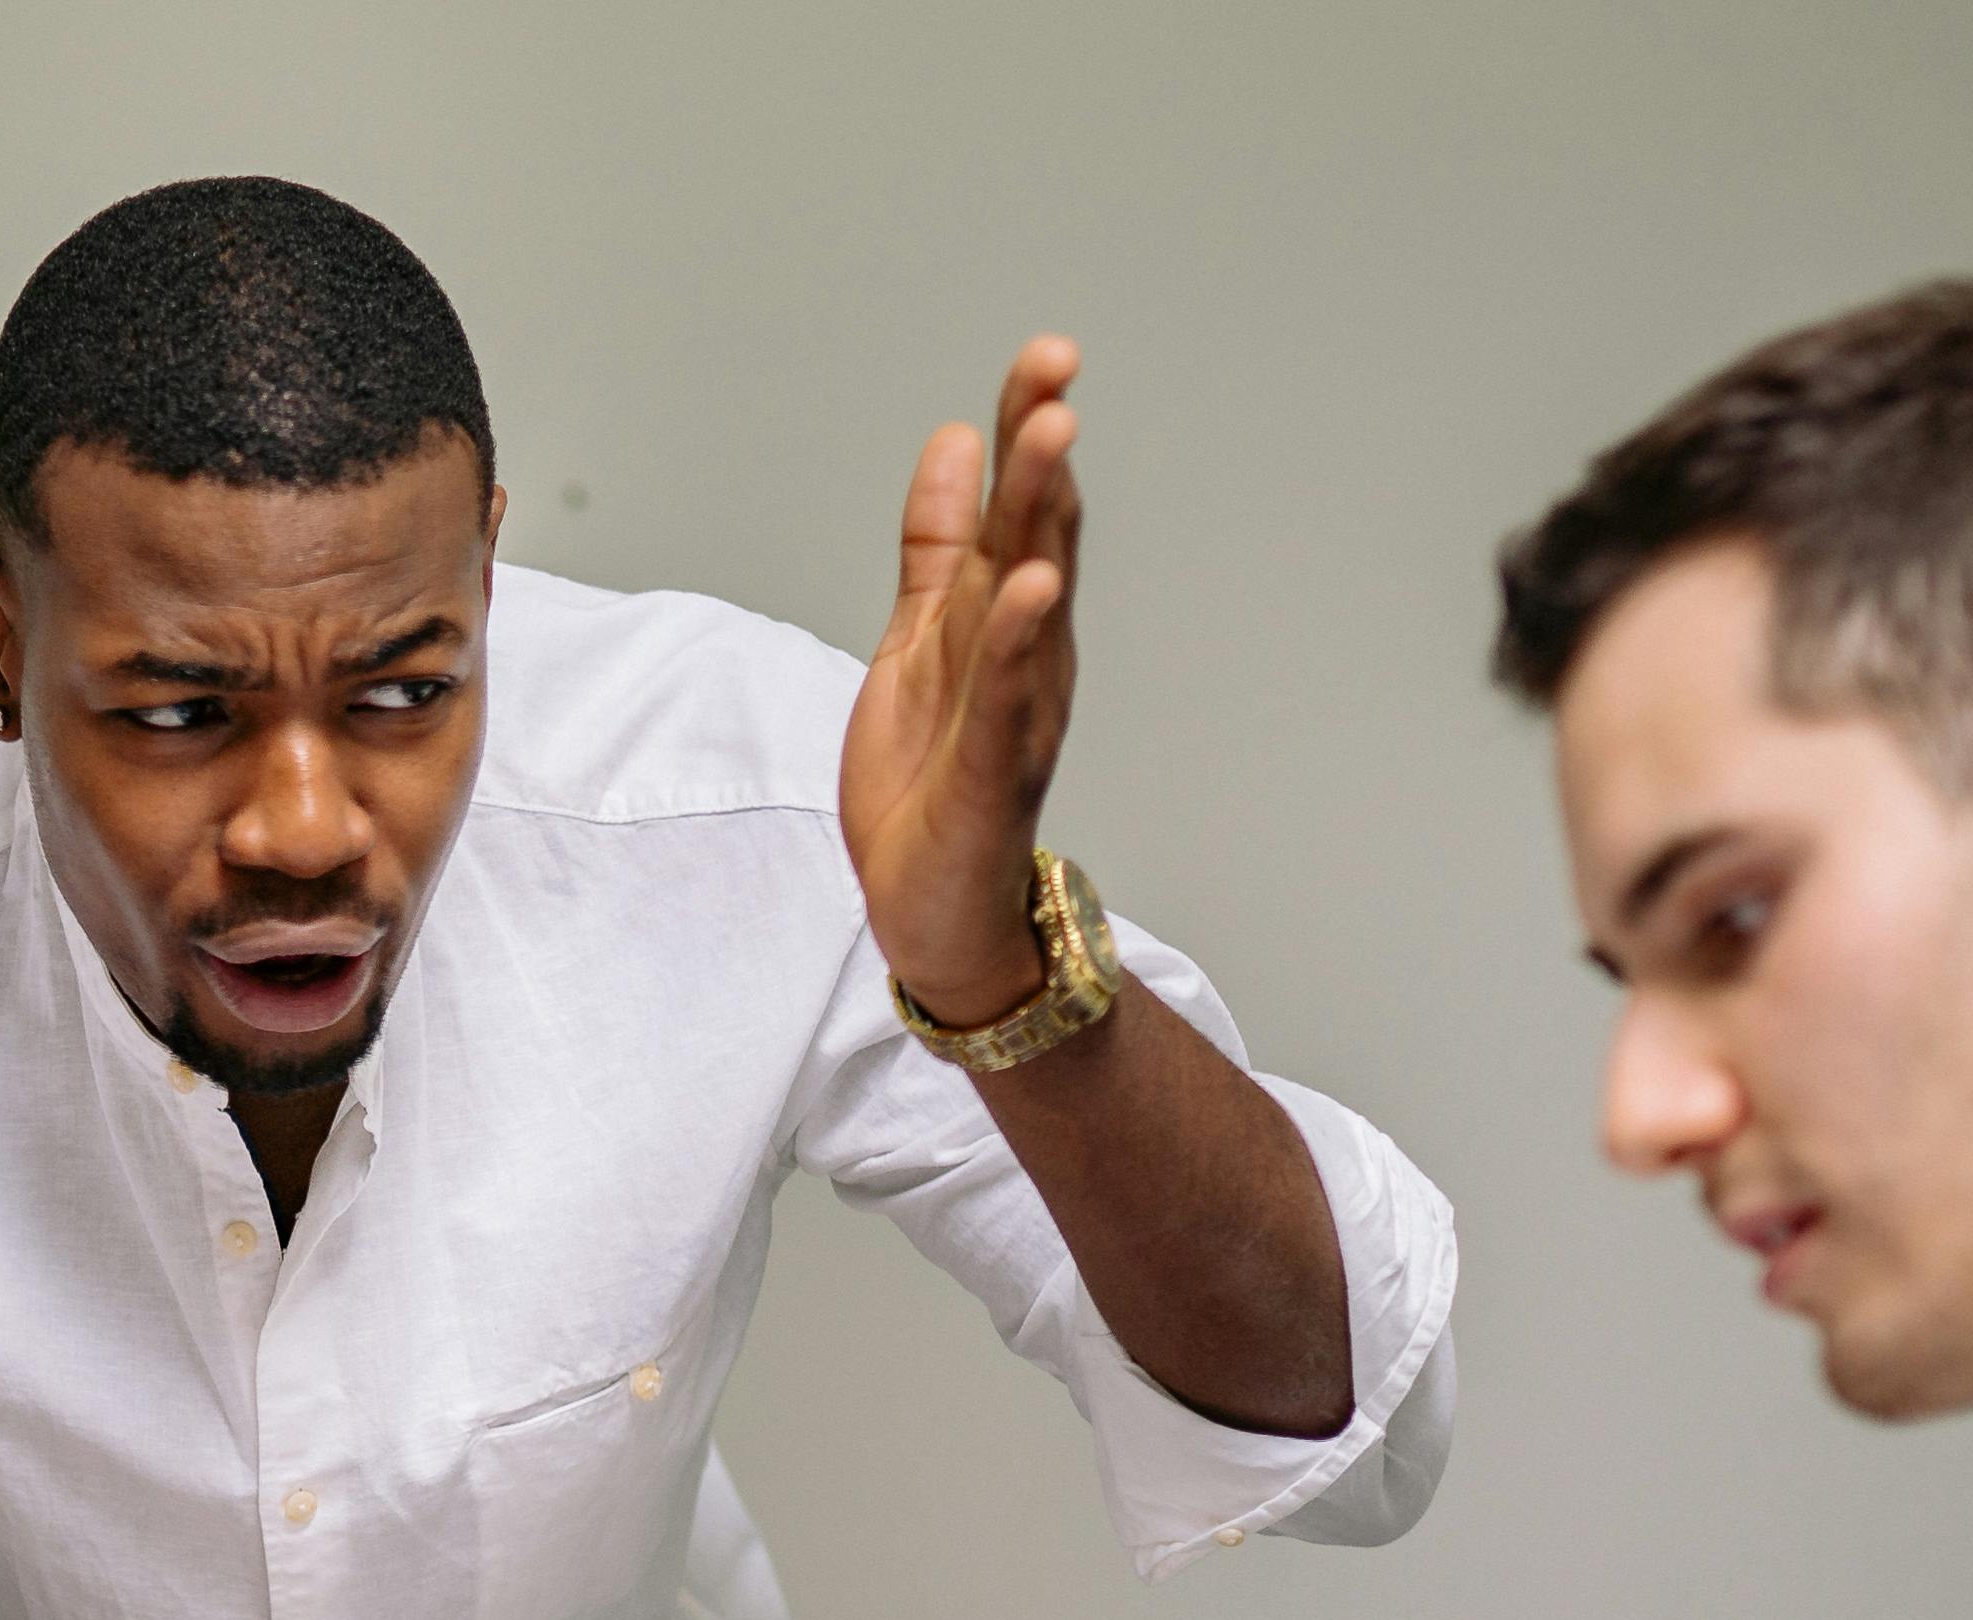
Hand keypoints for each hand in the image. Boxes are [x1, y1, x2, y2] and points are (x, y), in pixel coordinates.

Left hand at [842, 335, 1087, 1025]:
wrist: (937, 909)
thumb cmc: (933, 779)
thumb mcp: (918, 638)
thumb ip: (933, 546)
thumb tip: (952, 440)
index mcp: (1000, 617)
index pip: (1019, 507)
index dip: (1026, 430)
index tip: (1043, 357)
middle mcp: (1025, 653)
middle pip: (1036, 533)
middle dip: (1042, 450)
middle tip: (1054, 369)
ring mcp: (1016, 710)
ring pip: (1031, 596)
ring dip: (1041, 516)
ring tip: (1051, 436)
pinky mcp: (993, 770)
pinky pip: (1006, 695)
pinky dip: (1016, 639)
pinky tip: (1027, 586)